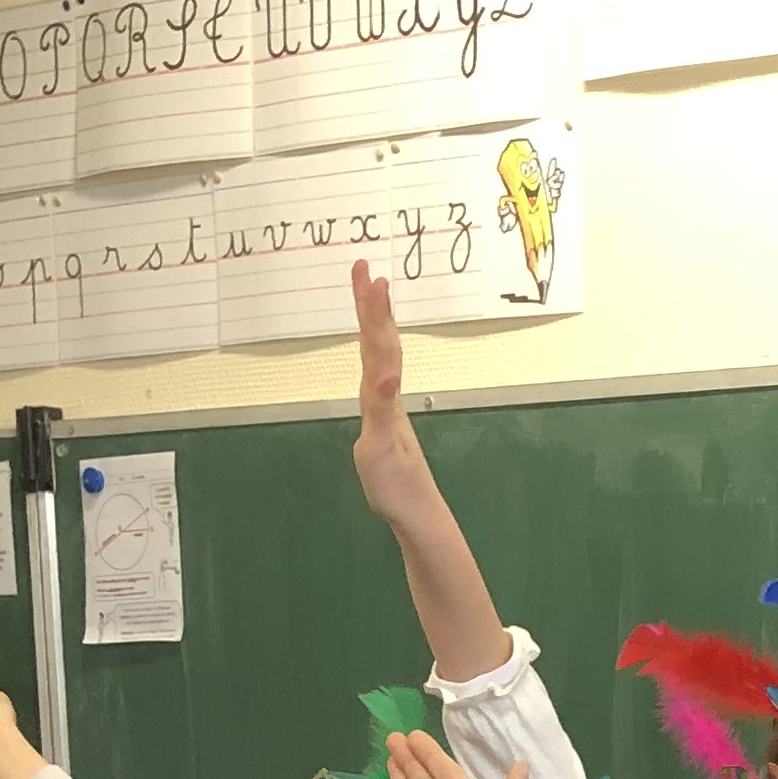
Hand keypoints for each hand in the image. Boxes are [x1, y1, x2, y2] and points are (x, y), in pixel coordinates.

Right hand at [349, 260, 440, 520]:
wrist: (415, 510)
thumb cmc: (396, 485)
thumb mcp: (381, 446)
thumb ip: (383, 409)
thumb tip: (385, 375)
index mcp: (384, 395)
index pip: (379, 345)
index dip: (374, 312)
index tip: (372, 277)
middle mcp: (387, 393)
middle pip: (379, 340)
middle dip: (370, 303)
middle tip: (363, 267)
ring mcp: (387, 403)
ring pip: (380, 352)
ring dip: (374, 320)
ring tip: (369, 291)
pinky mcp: (384, 415)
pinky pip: (377, 372)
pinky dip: (373, 350)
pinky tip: (373, 344)